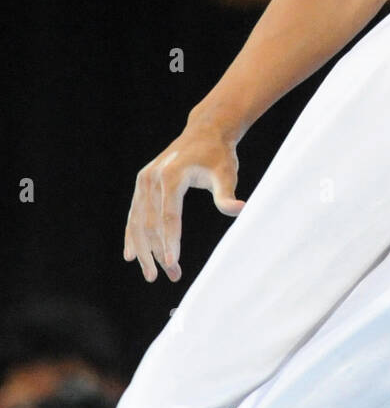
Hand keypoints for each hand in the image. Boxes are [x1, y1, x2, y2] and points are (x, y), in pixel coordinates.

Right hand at [123, 122, 245, 282]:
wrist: (204, 132)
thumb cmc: (218, 155)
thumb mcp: (226, 173)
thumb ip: (227, 194)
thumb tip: (239, 209)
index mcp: (171, 176)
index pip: (169, 216)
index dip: (170, 241)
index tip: (172, 262)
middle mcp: (151, 178)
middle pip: (150, 223)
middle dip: (158, 252)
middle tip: (172, 276)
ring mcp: (143, 181)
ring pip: (138, 222)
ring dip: (145, 250)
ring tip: (154, 275)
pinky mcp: (142, 184)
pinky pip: (134, 215)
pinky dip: (132, 235)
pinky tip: (132, 256)